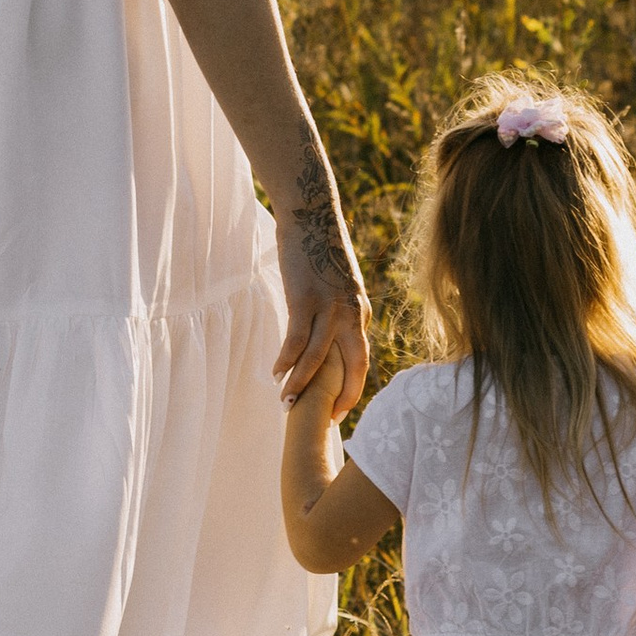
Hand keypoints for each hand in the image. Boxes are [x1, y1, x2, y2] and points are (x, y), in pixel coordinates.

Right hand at [272, 211, 369, 411]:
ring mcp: (329, 307)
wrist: (312, 214)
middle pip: (354, 367)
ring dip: (301, 385)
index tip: (340, 409)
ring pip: (318, 360)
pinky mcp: (305, 299)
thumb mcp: (339, 286)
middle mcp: (352, 314)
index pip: (361, 360)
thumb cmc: (320, 250)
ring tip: (287, 404)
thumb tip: (327, 338)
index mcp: (361, 313)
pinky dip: (285, 361)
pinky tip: (275, 373)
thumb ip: (338, 313)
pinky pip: (295, 340)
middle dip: (342, 397)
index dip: (352, 388)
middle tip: (327, 420)